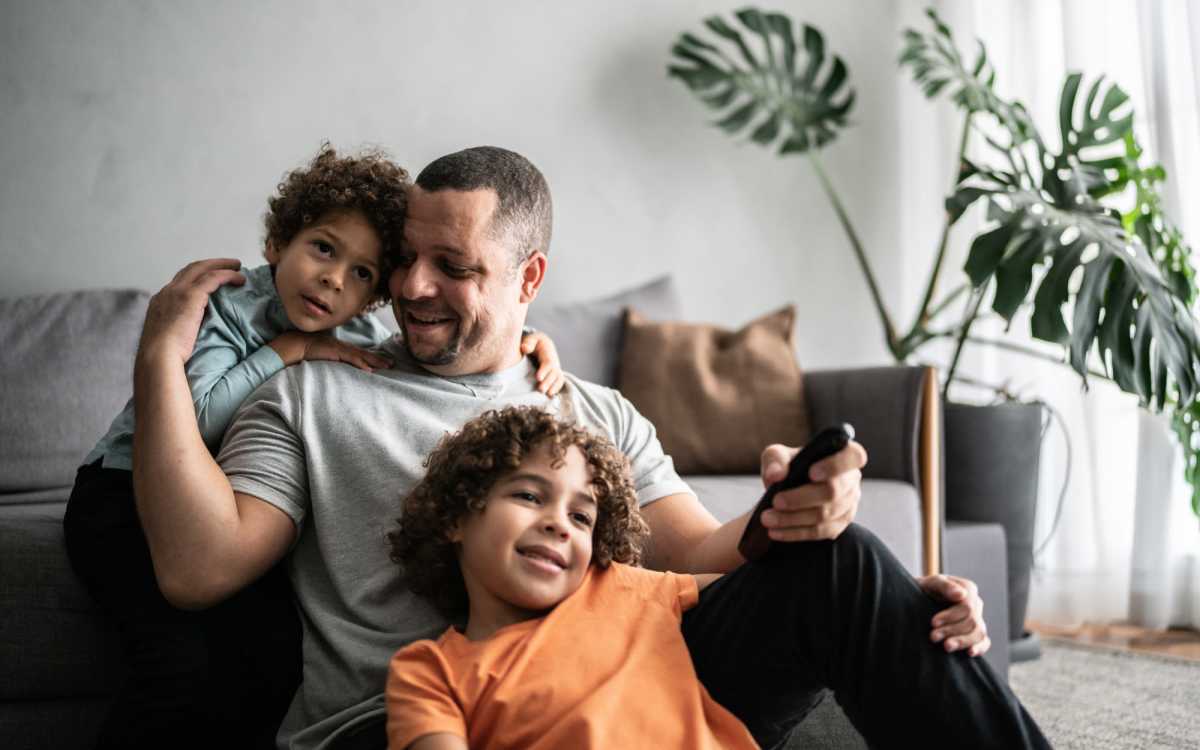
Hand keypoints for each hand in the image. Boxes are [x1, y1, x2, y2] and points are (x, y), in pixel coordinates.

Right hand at [140, 258, 245, 364]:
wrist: (158, 355)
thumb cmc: (165, 356)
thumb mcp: (168, 338)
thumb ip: (177, 329)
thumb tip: (189, 335)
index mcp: (160, 301)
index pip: (180, 282)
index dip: (197, 277)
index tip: (210, 278)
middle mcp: (167, 291)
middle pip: (191, 269)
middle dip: (211, 264)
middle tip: (228, 265)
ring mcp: (178, 291)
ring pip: (203, 268)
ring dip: (222, 265)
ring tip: (238, 266)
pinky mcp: (191, 295)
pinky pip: (214, 277)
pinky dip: (228, 275)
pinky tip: (240, 278)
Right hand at [269, 331, 391, 371]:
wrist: (296, 344)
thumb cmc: (306, 351)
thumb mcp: (322, 354)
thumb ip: (331, 359)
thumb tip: (336, 367)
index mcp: (340, 347)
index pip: (359, 353)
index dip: (371, 357)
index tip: (383, 361)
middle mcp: (342, 347)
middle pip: (364, 353)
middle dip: (379, 359)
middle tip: (392, 363)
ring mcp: (340, 349)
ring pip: (361, 356)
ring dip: (375, 361)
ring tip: (387, 366)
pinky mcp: (335, 353)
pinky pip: (351, 359)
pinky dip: (361, 364)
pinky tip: (369, 370)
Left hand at [520, 330, 564, 395]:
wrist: (541, 344)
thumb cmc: (532, 342)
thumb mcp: (530, 339)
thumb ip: (528, 343)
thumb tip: (525, 348)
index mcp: (548, 351)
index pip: (548, 362)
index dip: (544, 370)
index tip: (538, 378)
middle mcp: (554, 360)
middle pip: (554, 372)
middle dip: (548, 381)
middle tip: (541, 389)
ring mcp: (556, 367)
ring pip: (558, 378)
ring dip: (553, 386)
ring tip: (547, 394)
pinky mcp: (555, 374)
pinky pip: (559, 381)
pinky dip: (556, 388)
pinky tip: (550, 395)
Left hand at [756, 441, 865, 541]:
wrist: (787, 489)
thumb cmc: (788, 466)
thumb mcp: (777, 455)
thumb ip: (775, 460)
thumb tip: (775, 475)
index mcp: (843, 455)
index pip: (854, 456)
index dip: (835, 465)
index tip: (811, 473)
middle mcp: (851, 479)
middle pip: (833, 492)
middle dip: (801, 498)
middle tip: (776, 501)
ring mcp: (849, 504)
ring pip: (825, 515)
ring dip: (793, 519)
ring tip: (768, 518)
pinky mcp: (839, 524)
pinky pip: (820, 532)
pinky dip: (795, 533)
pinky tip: (776, 531)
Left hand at [918, 574, 990, 656]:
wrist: (917, 599)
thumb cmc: (925, 589)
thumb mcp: (930, 583)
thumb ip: (944, 585)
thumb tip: (960, 595)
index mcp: (968, 589)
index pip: (966, 607)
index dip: (950, 616)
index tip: (933, 623)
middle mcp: (976, 604)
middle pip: (972, 622)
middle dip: (951, 631)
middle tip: (933, 637)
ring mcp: (977, 618)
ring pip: (978, 633)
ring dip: (962, 641)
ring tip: (946, 647)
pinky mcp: (975, 632)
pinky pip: (984, 641)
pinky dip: (980, 647)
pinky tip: (970, 653)